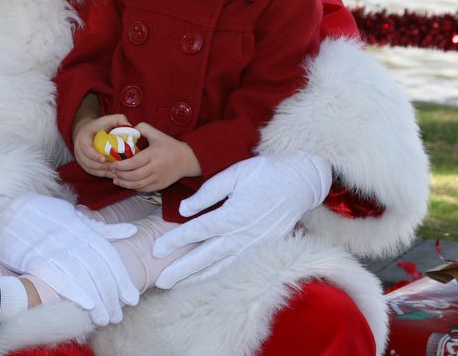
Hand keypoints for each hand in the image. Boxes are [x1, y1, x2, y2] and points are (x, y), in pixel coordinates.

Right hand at [0, 192, 138, 324]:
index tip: (132, 298)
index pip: (108, 256)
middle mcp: (72, 239)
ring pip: (81, 276)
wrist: (7, 208)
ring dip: (96, 299)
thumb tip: (132, 231)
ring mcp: (54, 248)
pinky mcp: (35, 258)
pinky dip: (74, 290)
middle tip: (118, 315)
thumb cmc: (44, 213)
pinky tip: (86, 304)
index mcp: (82, 229)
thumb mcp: (74, 216)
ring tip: (105, 318)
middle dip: (111, 295)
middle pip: (98, 270)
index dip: (121, 278)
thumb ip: (102, 229)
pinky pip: (58, 277)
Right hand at [73, 113, 130, 178]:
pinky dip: (102, 174)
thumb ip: (119, 119)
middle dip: (101, 166)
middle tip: (114, 168)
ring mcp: (80, 158)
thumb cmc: (100, 125)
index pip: (85, 148)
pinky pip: (92, 172)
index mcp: (83, 137)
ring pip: (90, 169)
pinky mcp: (85, 165)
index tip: (104, 159)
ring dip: (103, 172)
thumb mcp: (108, 119)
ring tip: (115, 172)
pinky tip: (113, 174)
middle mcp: (78, 149)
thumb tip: (130, 126)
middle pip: (88, 162)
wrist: (88, 131)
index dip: (94, 155)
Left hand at [110, 123, 199, 191]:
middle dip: (120, 175)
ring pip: (138, 184)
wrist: (187, 160)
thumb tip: (130, 128)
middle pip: (134, 175)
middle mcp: (155, 168)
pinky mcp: (160, 185)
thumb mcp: (158, 134)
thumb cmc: (170, 146)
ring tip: (115, 180)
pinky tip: (127, 184)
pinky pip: (144, 189)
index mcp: (153, 155)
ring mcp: (158, 178)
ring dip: (125, 183)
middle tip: (111, 172)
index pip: (134, 163)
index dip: (121, 166)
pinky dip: (134, 187)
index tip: (112, 164)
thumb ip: (143, 128)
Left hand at [151, 151, 330, 288]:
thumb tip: (185, 210)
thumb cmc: (265, 173)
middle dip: (182, 269)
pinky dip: (220, 274)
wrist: (301, 182)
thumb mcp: (234, 174)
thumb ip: (207, 194)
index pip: (197, 231)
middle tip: (161, 280)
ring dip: (198, 277)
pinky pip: (238, 265)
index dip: (175, 240)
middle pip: (205, 256)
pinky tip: (207, 279)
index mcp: (232, 214)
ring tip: (178, 285)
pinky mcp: (264, 248)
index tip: (156, 249)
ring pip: (221, 266)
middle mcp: (242, 234)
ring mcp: (254, 244)